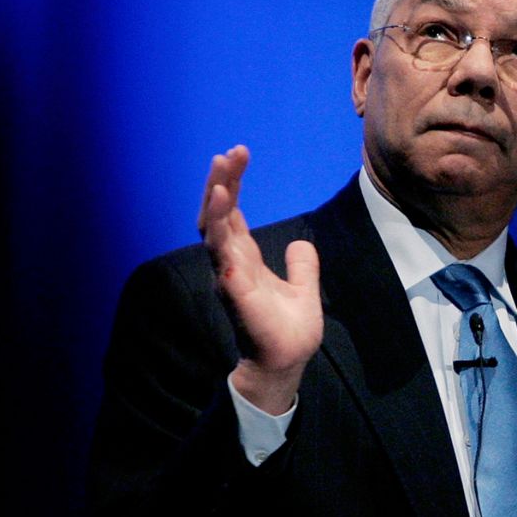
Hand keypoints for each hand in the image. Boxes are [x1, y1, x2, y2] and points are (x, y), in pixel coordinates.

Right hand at [198, 145, 322, 413]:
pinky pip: (222, 255)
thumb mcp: (303, 289)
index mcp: (244, 259)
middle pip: (218, 215)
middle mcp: (231, 263)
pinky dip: (220, 230)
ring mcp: (229, 275)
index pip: (233, 214)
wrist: (287, 363)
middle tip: (229, 153)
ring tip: (222, 173)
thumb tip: (300, 244)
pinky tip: (224, 205)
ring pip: (214, 231)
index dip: (233, 184)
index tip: (238, 155)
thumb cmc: (289, 331)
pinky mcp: (234, 290)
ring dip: (216, 201)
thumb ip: (301, 265)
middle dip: (221, 183)